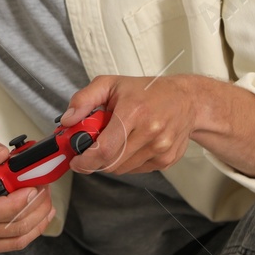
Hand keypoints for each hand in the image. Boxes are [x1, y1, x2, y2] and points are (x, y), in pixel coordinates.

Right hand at [0, 134, 55, 254]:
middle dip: (34, 206)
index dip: (15, 204)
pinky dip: (35, 229)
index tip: (32, 189)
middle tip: (45, 188)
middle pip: (7, 224)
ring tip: (45, 198)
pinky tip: (42, 215)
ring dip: (38, 216)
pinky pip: (16, 243)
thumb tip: (1, 155)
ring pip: (16, 235)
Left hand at [62, 75, 203, 175]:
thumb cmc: (147, 91)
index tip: (76, 161)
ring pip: (123, 169)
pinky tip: (130, 144)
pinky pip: (136, 170)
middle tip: (89, 150)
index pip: (105, 149)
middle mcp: (150, 132)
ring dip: (111, 161)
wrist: (186, 99)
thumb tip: (67, 120)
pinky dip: (127, 162)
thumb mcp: (111, 84)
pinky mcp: (167, 159)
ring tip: (114, 141)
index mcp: (134, 112)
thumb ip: (84, 99)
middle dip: (94, 161)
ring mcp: (161, 148)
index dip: (86, 160)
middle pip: (112, 163)